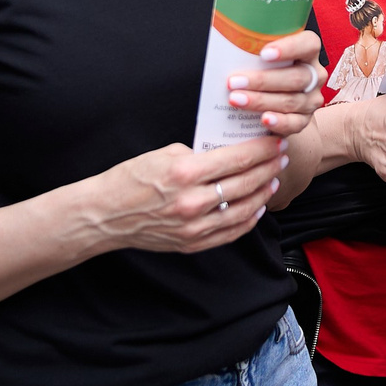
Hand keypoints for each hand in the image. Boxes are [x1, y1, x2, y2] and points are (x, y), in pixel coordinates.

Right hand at [88, 137, 289, 253]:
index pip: (237, 159)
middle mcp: (193, 201)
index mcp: (185, 172)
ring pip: (243, 209)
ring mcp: (194, 227)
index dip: (262, 150)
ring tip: (273, 180)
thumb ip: (198, 154)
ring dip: (263, 193)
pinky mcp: (191, 243)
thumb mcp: (163, 154)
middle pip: (245, 183)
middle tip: (281, 157)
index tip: (276, 142)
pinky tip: (257, 207)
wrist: (105, 215)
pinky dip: (248, 219)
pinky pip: (230, 232)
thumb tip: (227, 153)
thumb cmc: (130, 180)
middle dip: (268, 168)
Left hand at [224, 29, 326, 140]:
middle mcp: (314, 76)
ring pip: (291, 101)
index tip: (264, 53)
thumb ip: (252, 49)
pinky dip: (279, 122)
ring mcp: (311, 99)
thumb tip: (221, 38)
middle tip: (234, 81)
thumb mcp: (262, 56)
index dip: (290, 48)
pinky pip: (294, 123)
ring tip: (235, 99)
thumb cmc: (264, 70)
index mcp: (308, 53)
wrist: (278, 101)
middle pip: (295, 77)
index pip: (309, 44)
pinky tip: (264, 119)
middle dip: (262, 80)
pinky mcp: (304, 120)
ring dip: (261, 101)